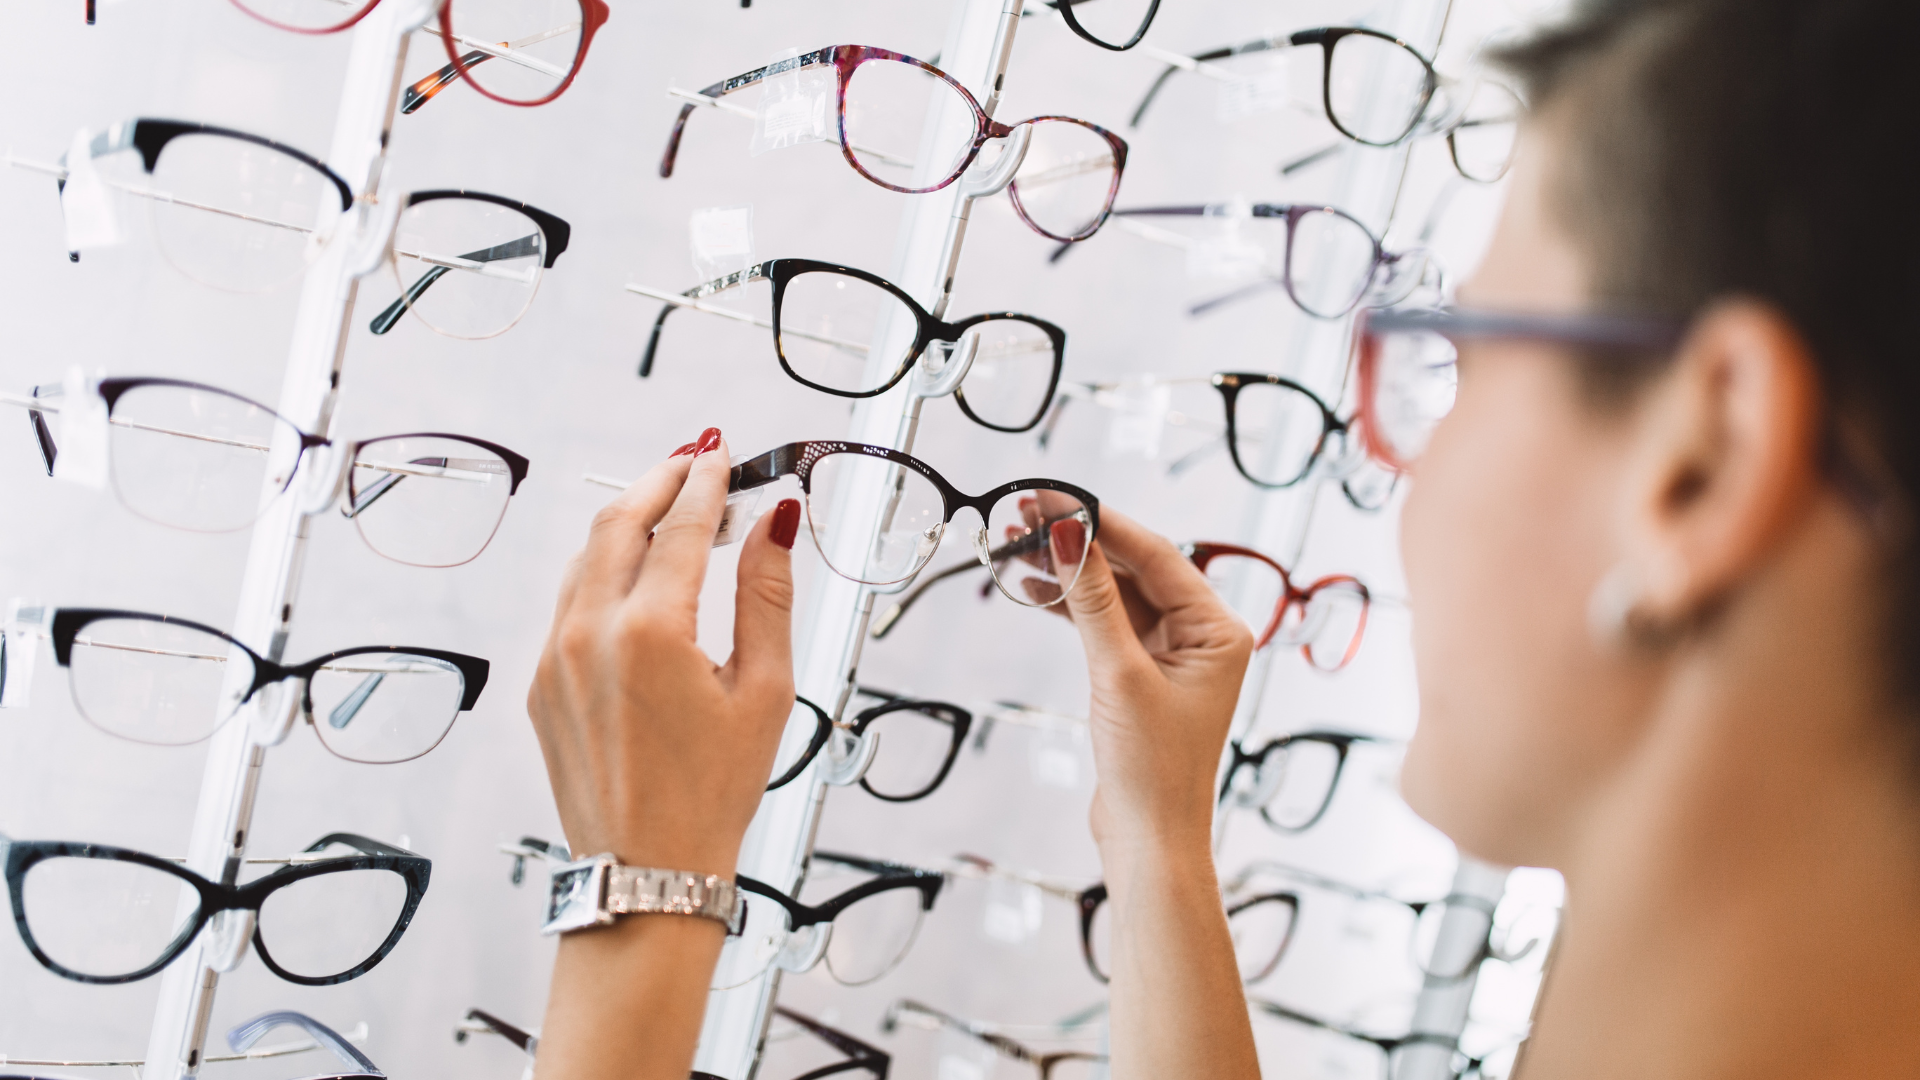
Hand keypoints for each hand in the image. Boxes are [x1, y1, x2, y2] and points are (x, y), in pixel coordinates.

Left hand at [526, 428, 803, 876]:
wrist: (647, 873)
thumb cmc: (713, 793)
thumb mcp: (763, 690)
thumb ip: (767, 594)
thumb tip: (776, 522)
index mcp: (650, 632)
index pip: (681, 525)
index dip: (707, 481)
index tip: (725, 454)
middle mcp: (590, 634)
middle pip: (618, 521)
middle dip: (660, 481)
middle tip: (696, 460)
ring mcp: (555, 657)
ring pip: (586, 558)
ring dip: (628, 522)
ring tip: (670, 509)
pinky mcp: (540, 683)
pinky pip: (569, 603)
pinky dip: (603, 571)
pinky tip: (638, 575)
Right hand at [1047, 509, 1252, 856]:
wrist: (1148, 841)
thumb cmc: (1152, 769)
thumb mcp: (1119, 673)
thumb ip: (1093, 599)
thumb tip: (1071, 533)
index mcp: (1218, 630)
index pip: (1156, 554)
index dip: (1101, 521)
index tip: (1052, 496)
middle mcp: (1202, 636)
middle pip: (1134, 568)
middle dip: (1079, 542)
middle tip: (1024, 514)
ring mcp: (1172, 655)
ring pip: (1114, 594)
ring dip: (1069, 571)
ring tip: (1015, 545)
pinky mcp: (1142, 675)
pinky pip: (1105, 625)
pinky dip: (1071, 608)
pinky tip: (1034, 588)